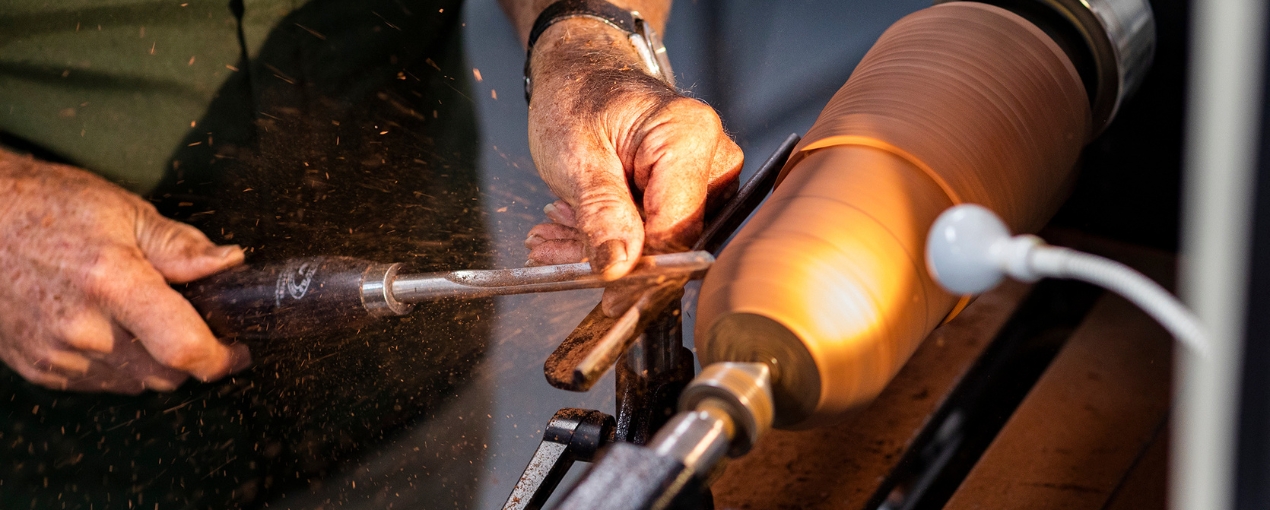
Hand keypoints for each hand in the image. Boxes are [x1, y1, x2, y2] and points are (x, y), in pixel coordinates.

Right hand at [0, 150, 249, 393]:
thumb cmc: (48, 207)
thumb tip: (229, 264)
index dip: (221, 357)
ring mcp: (57, 355)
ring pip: (136, 384)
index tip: (237, 348)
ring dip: (155, 361)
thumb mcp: (124, 211)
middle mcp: (83, 329)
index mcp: (112, 284)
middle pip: (167, 374)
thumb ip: (181, 246)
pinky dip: (120, 364)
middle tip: (196, 324)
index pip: (184, 349)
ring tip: (147, 318)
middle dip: (192, 355)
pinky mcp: (40, 368)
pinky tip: (112, 328)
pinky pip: (101, 384)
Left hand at [522, 17, 742, 314]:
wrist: (581, 77)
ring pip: (660, 241)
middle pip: (672, 238)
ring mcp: (707, 177)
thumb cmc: (577, 100)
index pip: (677, 228)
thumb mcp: (577, 158)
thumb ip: (602, 214)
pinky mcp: (692, 192)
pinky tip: (574, 228)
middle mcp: (712, 156)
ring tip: (555, 233)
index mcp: (689, 136)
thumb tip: (619, 268)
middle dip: (612, 255)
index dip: (642, 269)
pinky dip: (610, 236)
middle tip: (554, 252)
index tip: (608, 295)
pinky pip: (655, 231)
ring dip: (603, 246)